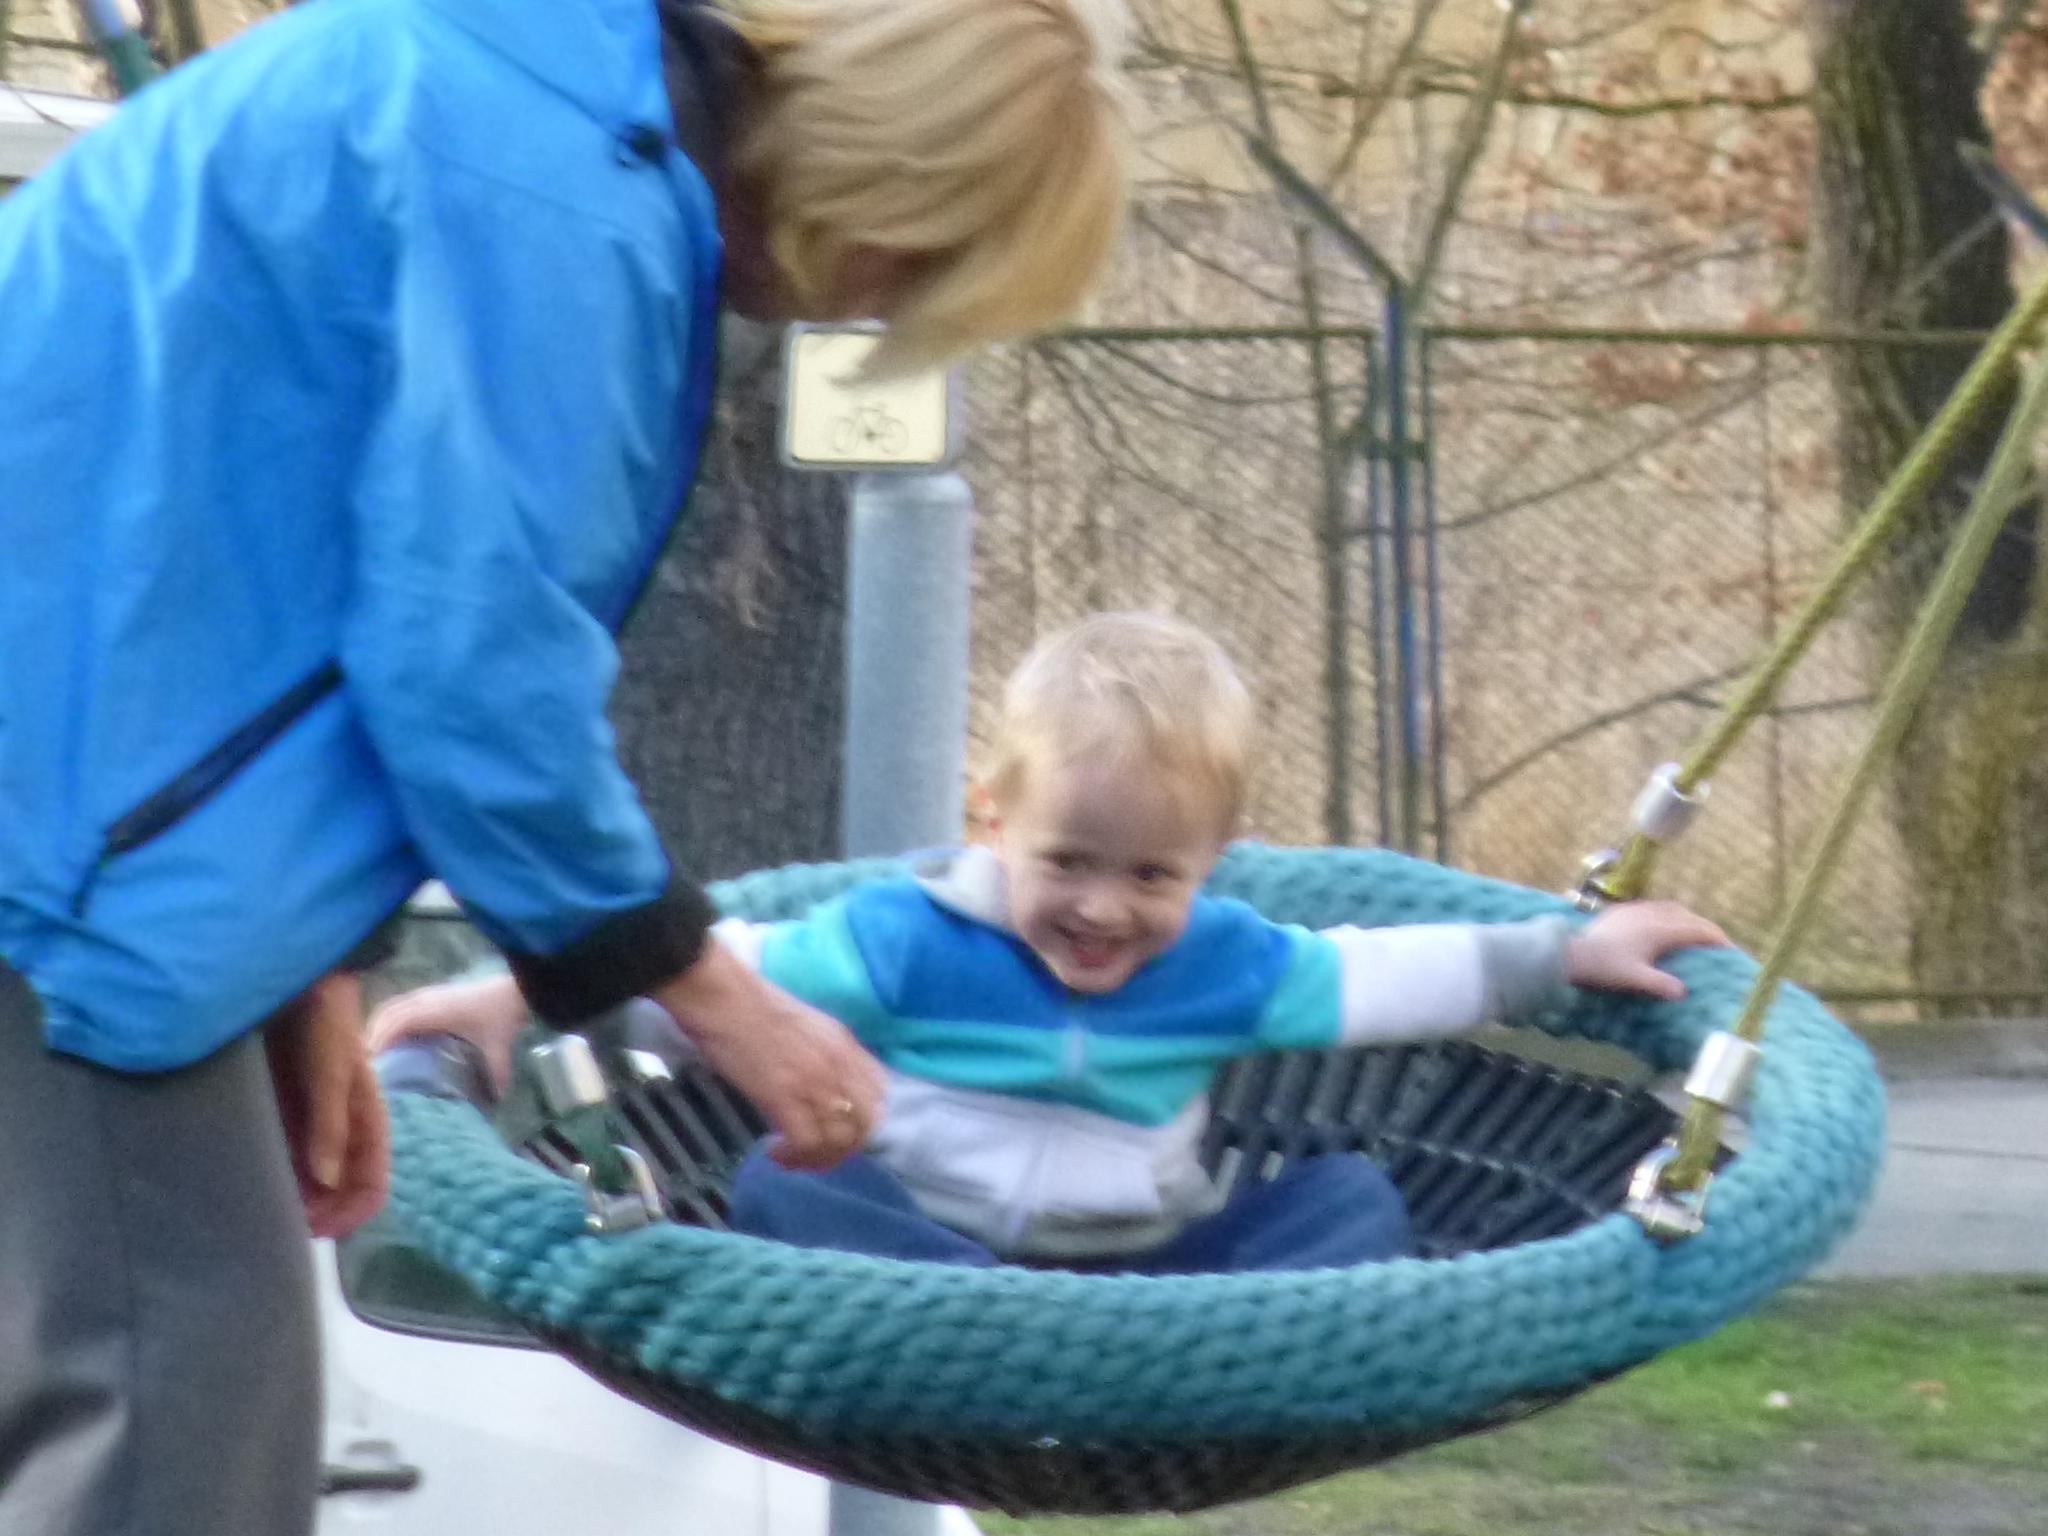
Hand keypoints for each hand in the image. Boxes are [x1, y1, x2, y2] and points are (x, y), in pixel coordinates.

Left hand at [266, 971, 390, 1238]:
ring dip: (290, 1197)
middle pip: (337, 1189)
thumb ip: (330, 1124)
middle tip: (278, 1230)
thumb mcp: (332, 1072)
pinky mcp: (280, 1108)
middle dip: (316, 1213)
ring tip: (258, 1212)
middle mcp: (338, 1128)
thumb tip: (326, 1182)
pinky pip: (279, 1153)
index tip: (314, 1234)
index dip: (349, 1215)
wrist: (296, 979)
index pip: (372, 1184)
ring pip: (307, 1176)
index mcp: (364, 1121)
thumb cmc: (324, 1021)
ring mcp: (308, 1120)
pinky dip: (268, 1172)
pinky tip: (245, 1180)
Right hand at [366, 974, 528, 1094]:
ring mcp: (426, 994)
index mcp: (438, 1011)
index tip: (369, 1063)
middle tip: (361, 1066)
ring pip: (389, 1007)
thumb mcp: (498, 1046)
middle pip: (386, 1015)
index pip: (399, 1022)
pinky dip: (385, 1020)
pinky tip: (383, 1038)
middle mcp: (426, 1000)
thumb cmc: (501, 1015)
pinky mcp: (428, 994)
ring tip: (366, 1054)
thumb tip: (496, 1099)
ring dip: (375, 1027)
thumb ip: (496, 1072)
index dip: (380, 1040)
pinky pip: (397, 1004)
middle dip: (370, 1038)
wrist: (513, 989)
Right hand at [651, 940, 884, 1170]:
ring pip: (839, 1140)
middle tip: (816, 1152)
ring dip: (817, 1159)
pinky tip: (775, 1152)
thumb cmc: (752, 1008)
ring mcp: (815, 1082)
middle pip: (866, 1124)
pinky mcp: (785, 1097)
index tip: (838, 1129)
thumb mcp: (806, 1028)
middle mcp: (839, 1066)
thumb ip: (822, 1055)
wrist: (723, 998)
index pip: (879, 1094)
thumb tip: (818, 1086)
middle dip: (844, 1148)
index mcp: (846, 1045)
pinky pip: (806, 1142)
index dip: (863, 1120)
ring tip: (792, 1157)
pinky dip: (794, 1156)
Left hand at [1565, 900, 1728, 1000]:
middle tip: (1713, 941)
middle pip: (1686, 915)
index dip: (1715, 938)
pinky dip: (1666, 914)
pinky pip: (1652, 906)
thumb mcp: (1635, 979)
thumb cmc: (1605, 967)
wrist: (1572, 953)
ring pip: (1669, 907)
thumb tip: (1683, 992)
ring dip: (1684, 917)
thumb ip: (1661, 985)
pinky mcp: (1621, 909)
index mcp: (1659, 929)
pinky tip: (1661, 924)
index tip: (1729, 948)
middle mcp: (1651, 913)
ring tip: (1691, 931)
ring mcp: (1635, 909)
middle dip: (1703, 926)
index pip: (1696, 929)